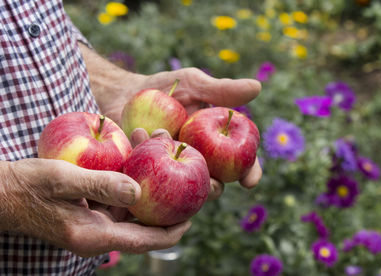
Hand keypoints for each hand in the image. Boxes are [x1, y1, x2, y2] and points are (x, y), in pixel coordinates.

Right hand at [0, 159, 190, 256]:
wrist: (3, 193)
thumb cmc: (27, 186)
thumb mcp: (63, 180)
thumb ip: (101, 184)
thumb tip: (138, 191)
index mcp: (94, 235)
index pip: (145, 240)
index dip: (171, 231)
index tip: (191, 215)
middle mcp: (98, 233)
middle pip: (142, 221)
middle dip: (161, 194)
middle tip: (176, 162)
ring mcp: (94, 223)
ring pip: (131, 204)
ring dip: (144, 177)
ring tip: (153, 140)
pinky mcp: (89, 211)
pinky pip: (117, 198)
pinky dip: (128, 176)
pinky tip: (133, 151)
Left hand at [128, 69, 262, 198]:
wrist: (126, 92)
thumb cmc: (165, 88)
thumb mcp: (192, 84)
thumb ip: (221, 90)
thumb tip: (256, 87)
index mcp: (214, 144)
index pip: (239, 162)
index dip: (249, 173)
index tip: (249, 181)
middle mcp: (196, 162)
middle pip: (214, 184)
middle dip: (214, 188)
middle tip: (209, 183)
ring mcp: (171, 172)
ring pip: (183, 189)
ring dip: (177, 171)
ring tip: (161, 134)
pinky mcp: (147, 174)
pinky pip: (150, 179)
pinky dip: (146, 153)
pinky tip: (138, 132)